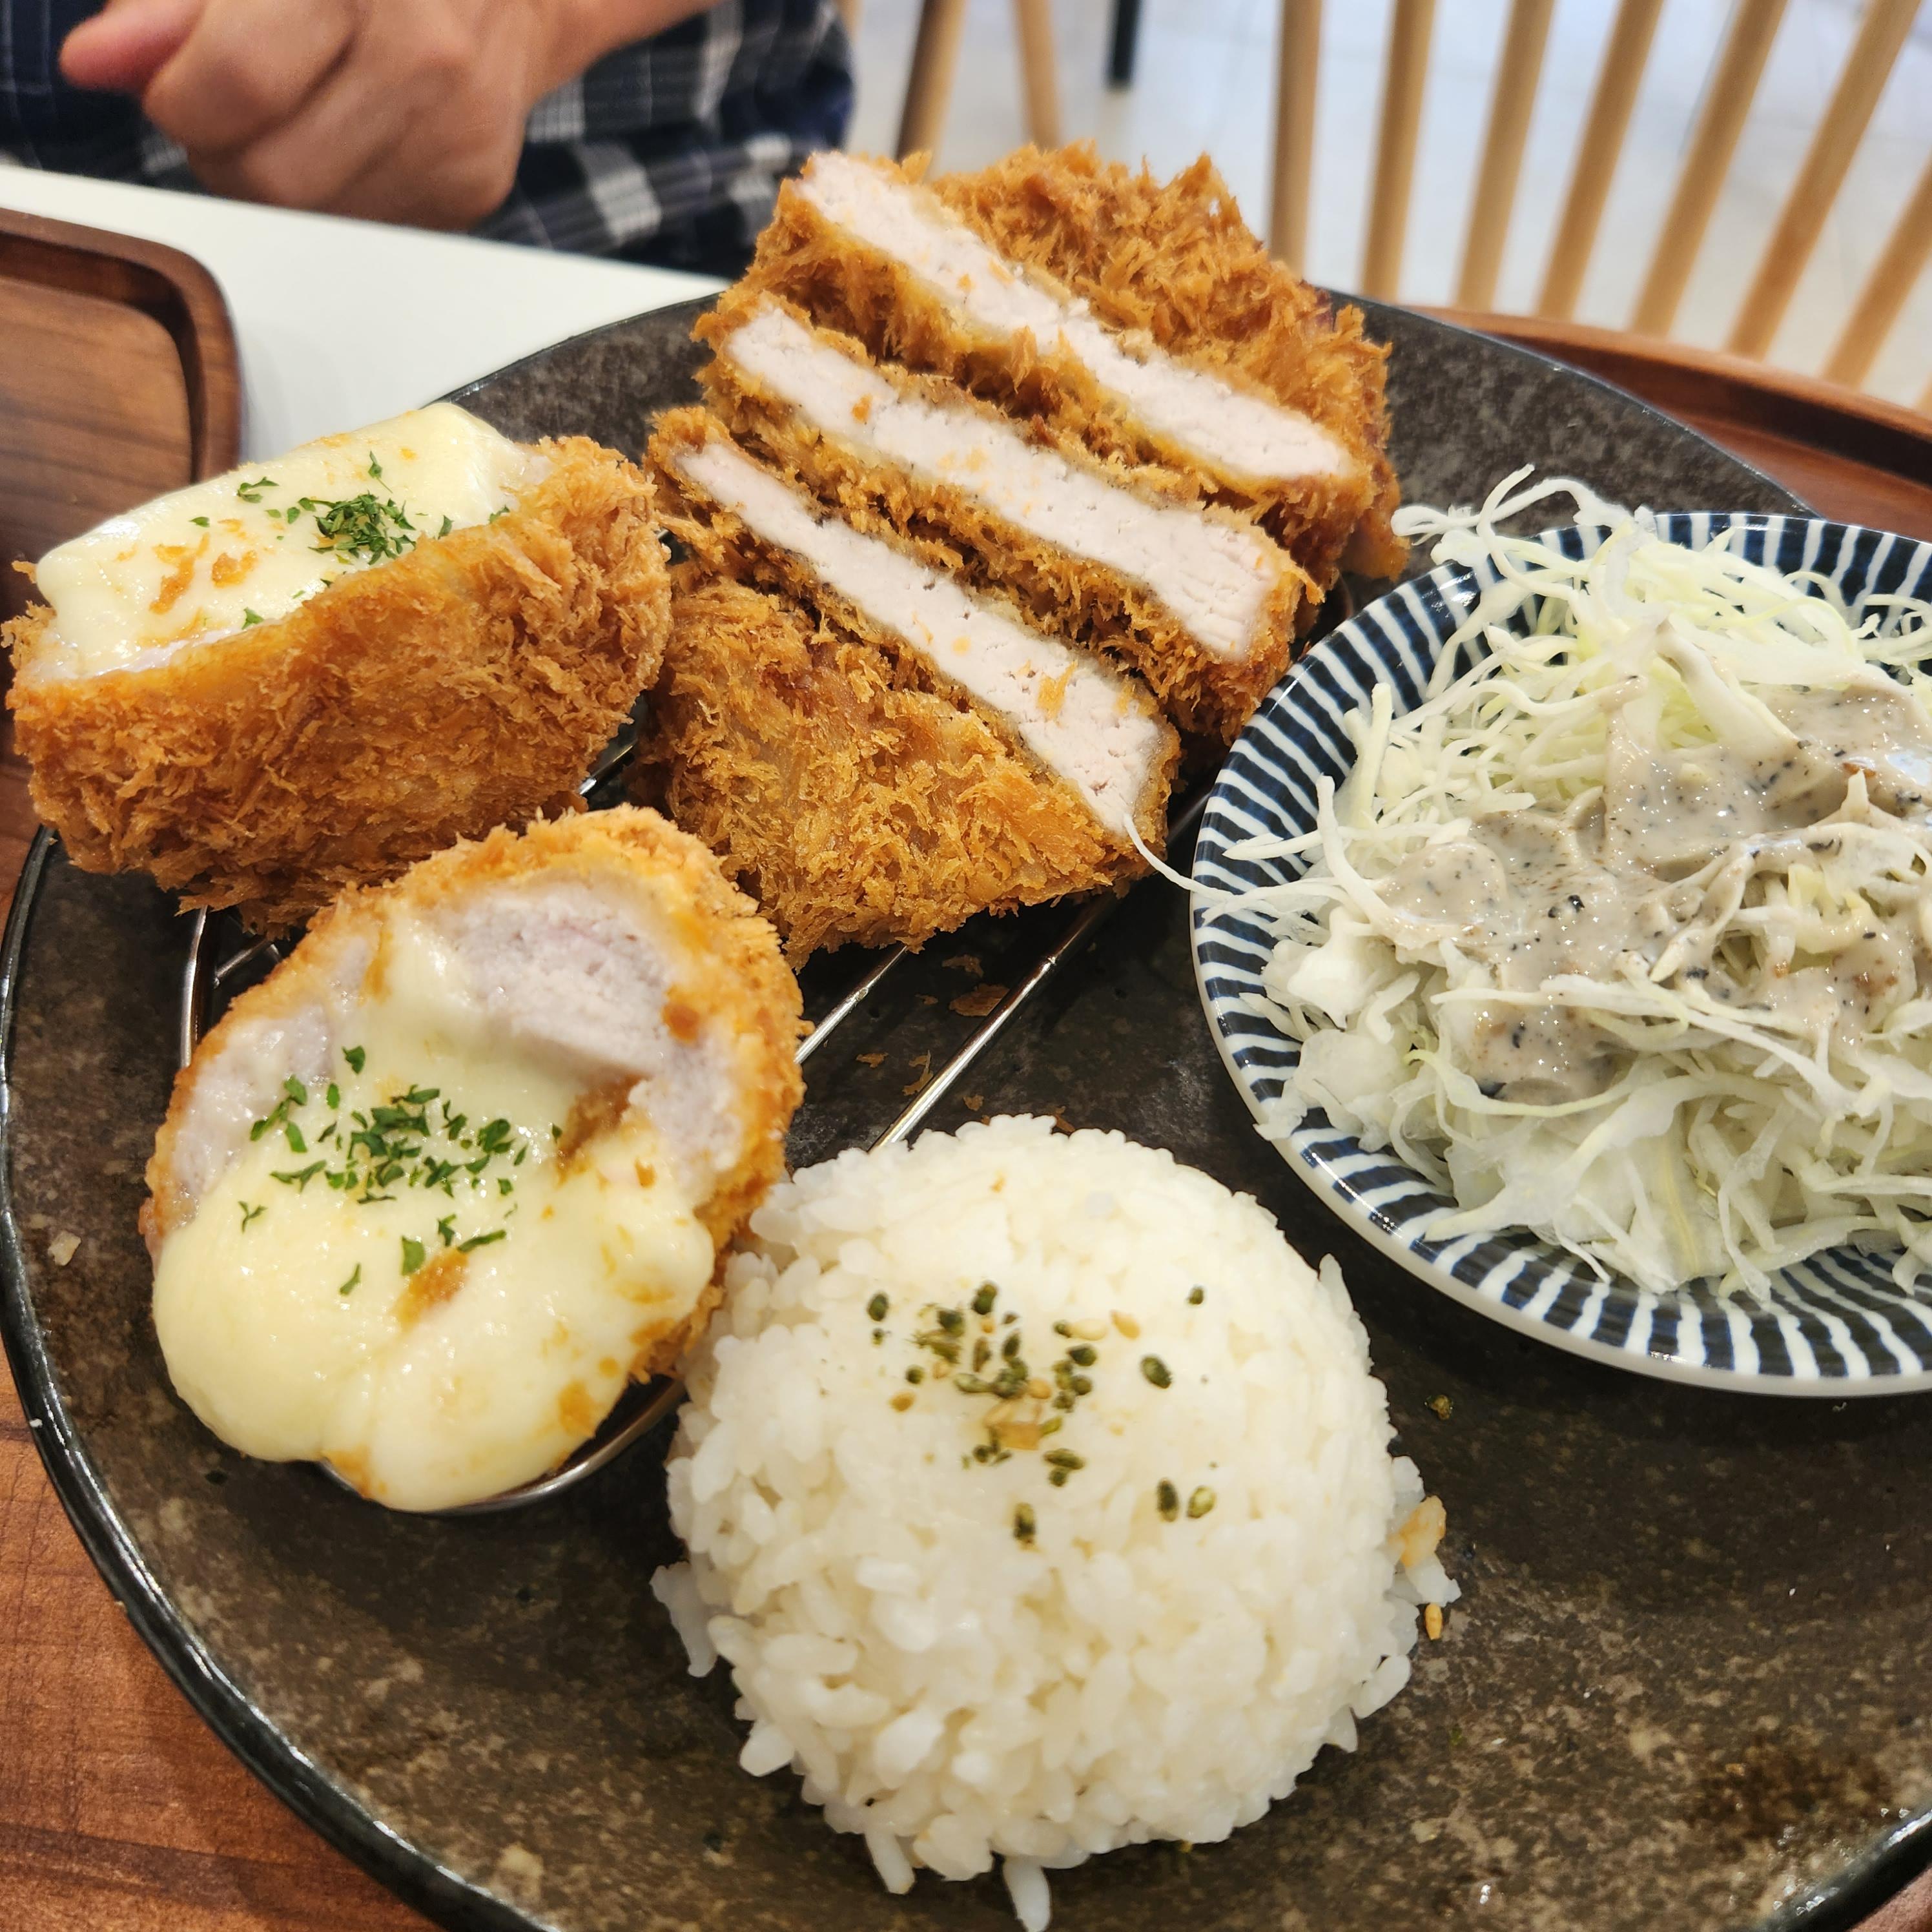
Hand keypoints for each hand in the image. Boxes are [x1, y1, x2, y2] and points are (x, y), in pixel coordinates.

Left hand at [61, 0, 702, 229]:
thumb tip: (96, 64)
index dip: (181, 99)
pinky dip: (337, 196)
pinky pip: (366, 232)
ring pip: (313, 219)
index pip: (236, 83)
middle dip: (224, 154)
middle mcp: (424, 55)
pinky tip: (353, 139)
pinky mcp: (474, 189)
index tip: (181, 84)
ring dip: (278, 183)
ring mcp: (457, 133)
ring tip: (299, 117)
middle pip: (270, 176)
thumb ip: (171, 4)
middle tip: (238, 107)